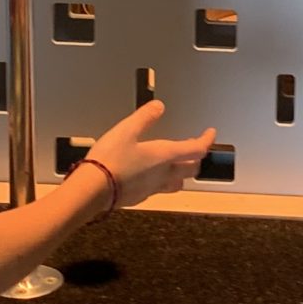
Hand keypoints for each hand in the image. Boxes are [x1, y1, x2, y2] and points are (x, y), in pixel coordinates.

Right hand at [86, 101, 217, 207]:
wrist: (92, 190)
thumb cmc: (110, 161)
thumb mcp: (126, 130)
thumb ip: (144, 117)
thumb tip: (158, 106)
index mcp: (165, 156)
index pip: (196, 149)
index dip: (206, 140)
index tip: (210, 133)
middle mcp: (163, 174)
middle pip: (191, 169)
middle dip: (197, 158)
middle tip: (196, 148)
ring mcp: (153, 188)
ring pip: (178, 183)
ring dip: (183, 173)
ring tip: (179, 165)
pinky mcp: (140, 197)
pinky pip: (159, 190)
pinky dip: (163, 182)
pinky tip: (152, 178)